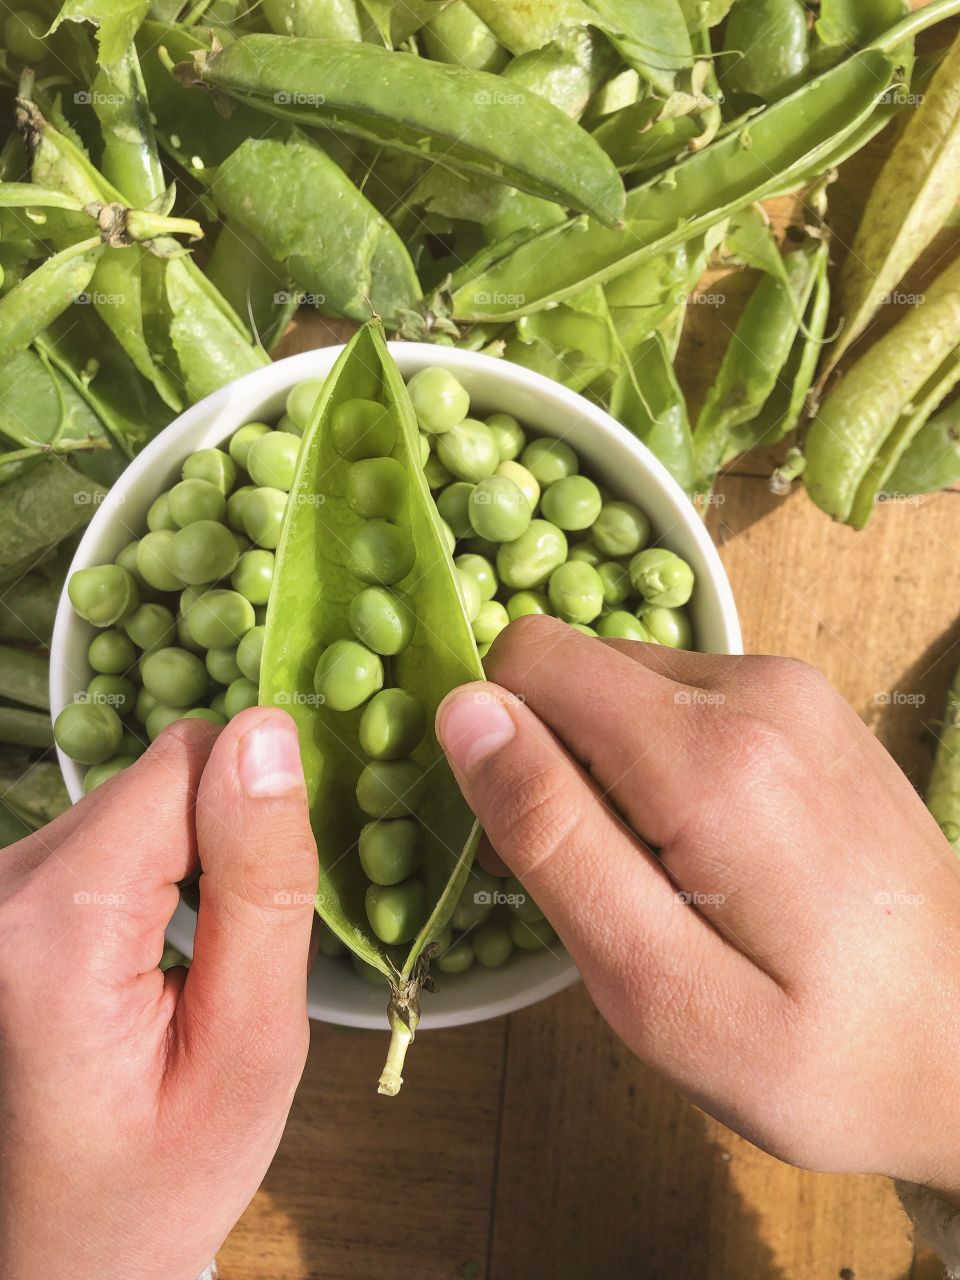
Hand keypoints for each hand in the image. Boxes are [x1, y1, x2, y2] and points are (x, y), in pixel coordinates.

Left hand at [0, 709, 317, 1279]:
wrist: (60, 1245)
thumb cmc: (160, 1174)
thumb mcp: (249, 1047)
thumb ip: (263, 885)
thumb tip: (268, 735)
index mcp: (55, 925)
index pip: (186, 763)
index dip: (253, 814)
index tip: (267, 903)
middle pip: (156, 780)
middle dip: (217, 843)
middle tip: (228, 956)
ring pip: (134, 802)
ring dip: (183, 863)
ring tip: (188, 965)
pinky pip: (103, 837)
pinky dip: (145, 879)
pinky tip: (147, 959)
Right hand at [437, 617, 959, 1200]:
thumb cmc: (821, 1053)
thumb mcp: (659, 987)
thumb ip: (554, 839)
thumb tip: (465, 712)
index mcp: (713, 753)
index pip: (531, 661)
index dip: (498, 745)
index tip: (531, 845)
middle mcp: (757, 688)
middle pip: (577, 669)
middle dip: (552, 762)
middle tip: (603, 882)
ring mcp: (793, 688)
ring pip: (626, 682)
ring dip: (608, 767)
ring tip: (662, 875)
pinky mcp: (808, 705)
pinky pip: (683, 697)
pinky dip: (662, 761)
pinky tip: (708, 849)